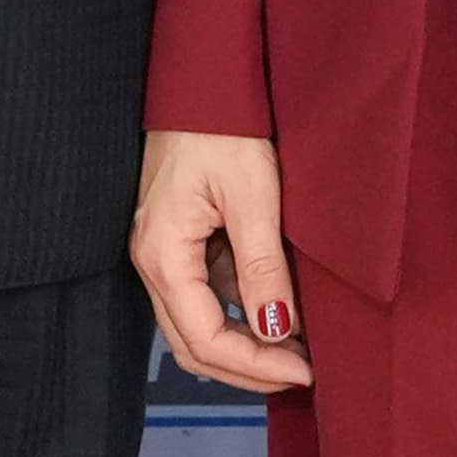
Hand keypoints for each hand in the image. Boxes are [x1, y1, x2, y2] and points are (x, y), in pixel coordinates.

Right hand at [131, 130, 312, 395]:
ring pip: (196, 324)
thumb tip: (277, 330)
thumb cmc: (221, 127)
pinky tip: (275, 313)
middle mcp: (152, 262)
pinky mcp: (177, 241)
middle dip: (247, 369)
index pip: (206, 339)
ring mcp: (162, 253)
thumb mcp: (253, 197)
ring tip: (294, 352)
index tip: (304, 371)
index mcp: (163, 255)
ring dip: (242, 346)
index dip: (256, 365)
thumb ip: (263, 268)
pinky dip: (237, 315)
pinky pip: (203, 295)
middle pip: (193, 345)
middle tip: (300, 374)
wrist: (201, 81)